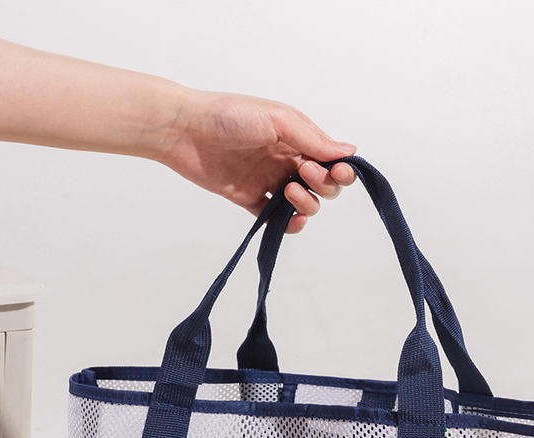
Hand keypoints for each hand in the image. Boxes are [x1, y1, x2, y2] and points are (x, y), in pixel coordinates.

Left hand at [156, 88, 356, 232]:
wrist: (186, 131)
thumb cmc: (229, 116)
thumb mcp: (278, 120)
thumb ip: (312, 140)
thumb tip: (348, 152)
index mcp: (296, 137)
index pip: (331, 159)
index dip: (340, 170)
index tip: (337, 172)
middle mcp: (286, 159)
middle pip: (322, 184)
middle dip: (323, 186)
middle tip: (304, 176)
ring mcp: (269, 181)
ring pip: (303, 204)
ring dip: (306, 204)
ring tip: (288, 194)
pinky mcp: (249, 199)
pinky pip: (275, 219)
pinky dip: (288, 225)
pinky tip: (291, 221)